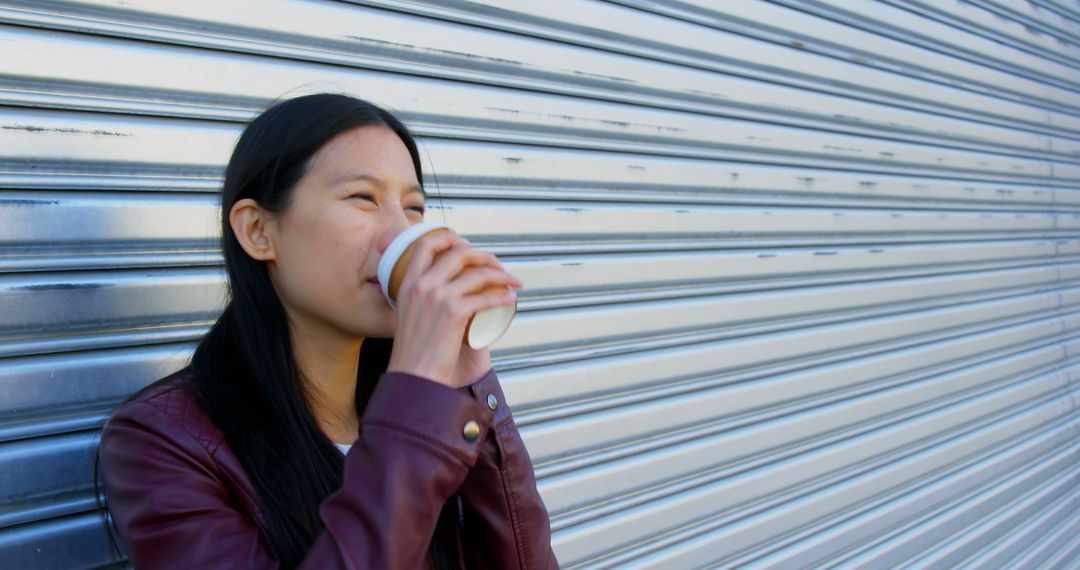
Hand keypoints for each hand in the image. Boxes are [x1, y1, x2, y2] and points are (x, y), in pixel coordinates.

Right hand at [386, 231, 521, 388]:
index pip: (426, 243)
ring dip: (502, 275)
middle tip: (498, 266)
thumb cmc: (413, 354)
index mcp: (407, 283)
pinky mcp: (453, 312)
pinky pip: (486, 297)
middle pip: (459, 252)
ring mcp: (437, 297)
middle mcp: (421, 285)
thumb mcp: (407, 317)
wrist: (412, 377)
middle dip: (484, 255)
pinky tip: (510, 299)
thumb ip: (419, 300)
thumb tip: (441, 292)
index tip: (467, 245)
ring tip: (512, 282)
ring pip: (478, 273)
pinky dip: (502, 297)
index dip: (450, 238)